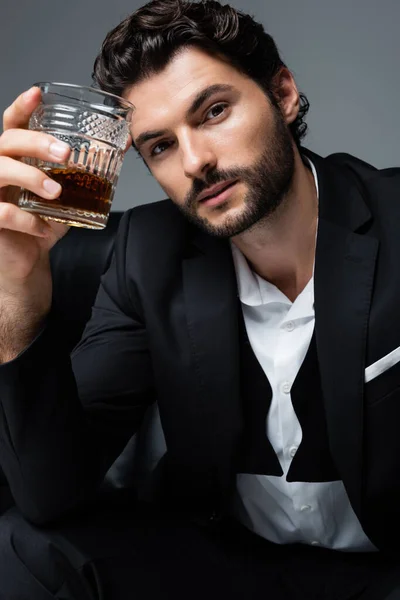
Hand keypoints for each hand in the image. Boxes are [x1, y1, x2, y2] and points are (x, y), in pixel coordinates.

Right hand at [0, 86, 71, 360]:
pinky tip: (45, 230)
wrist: (27, 263)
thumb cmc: (43, 224)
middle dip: (36, 143)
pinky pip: (2, 212)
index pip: (13, 125)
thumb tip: (121, 147)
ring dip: (31, 177)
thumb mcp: (67, 197)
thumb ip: (85, 174)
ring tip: (57, 192)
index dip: (22, 107)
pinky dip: (27, 220)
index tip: (38, 93)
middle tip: (65, 153)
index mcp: (15, 159)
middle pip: (6, 141)